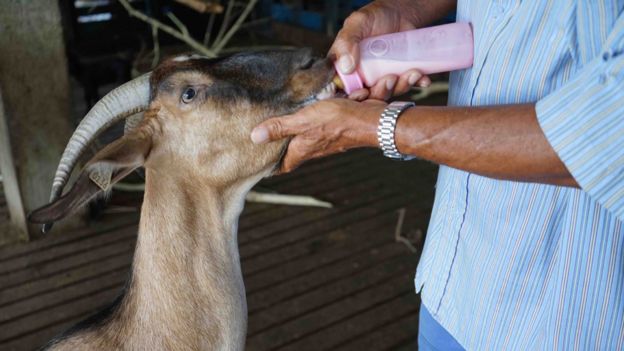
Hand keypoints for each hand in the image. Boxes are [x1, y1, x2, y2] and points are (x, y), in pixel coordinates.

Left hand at [250, 99, 385, 172]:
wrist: (372, 120)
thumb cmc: (338, 121)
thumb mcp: (303, 120)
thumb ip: (280, 127)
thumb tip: (254, 137)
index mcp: (302, 150)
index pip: (281, 166)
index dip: (269, 165)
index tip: (256, 159)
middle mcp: (313, 149)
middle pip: (292, 153)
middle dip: (279, 147)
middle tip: (263, 138)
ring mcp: (326, 141)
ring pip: (306, 140)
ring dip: (295, 133)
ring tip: (280, 122)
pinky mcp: (337, 130)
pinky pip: (320, 128)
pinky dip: (312, 122)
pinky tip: (307, 110)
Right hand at [331, 0, 431, 100]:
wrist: (399, 13)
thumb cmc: (373, 17)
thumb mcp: (356, 25)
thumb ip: (346, 43)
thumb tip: (346, 67)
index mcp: (348, 68)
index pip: (347, 89)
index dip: (354, 96)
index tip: (365, 92)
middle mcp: (364, 76)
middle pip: (370, 95)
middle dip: (382, 92)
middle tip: (391, 79)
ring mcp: (383, 77)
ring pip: (390, 91)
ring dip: (402, 87)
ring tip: (412, 73)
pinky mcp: (400, 75)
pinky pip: (409, 84)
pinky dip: (417, 83)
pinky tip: (423, 78)